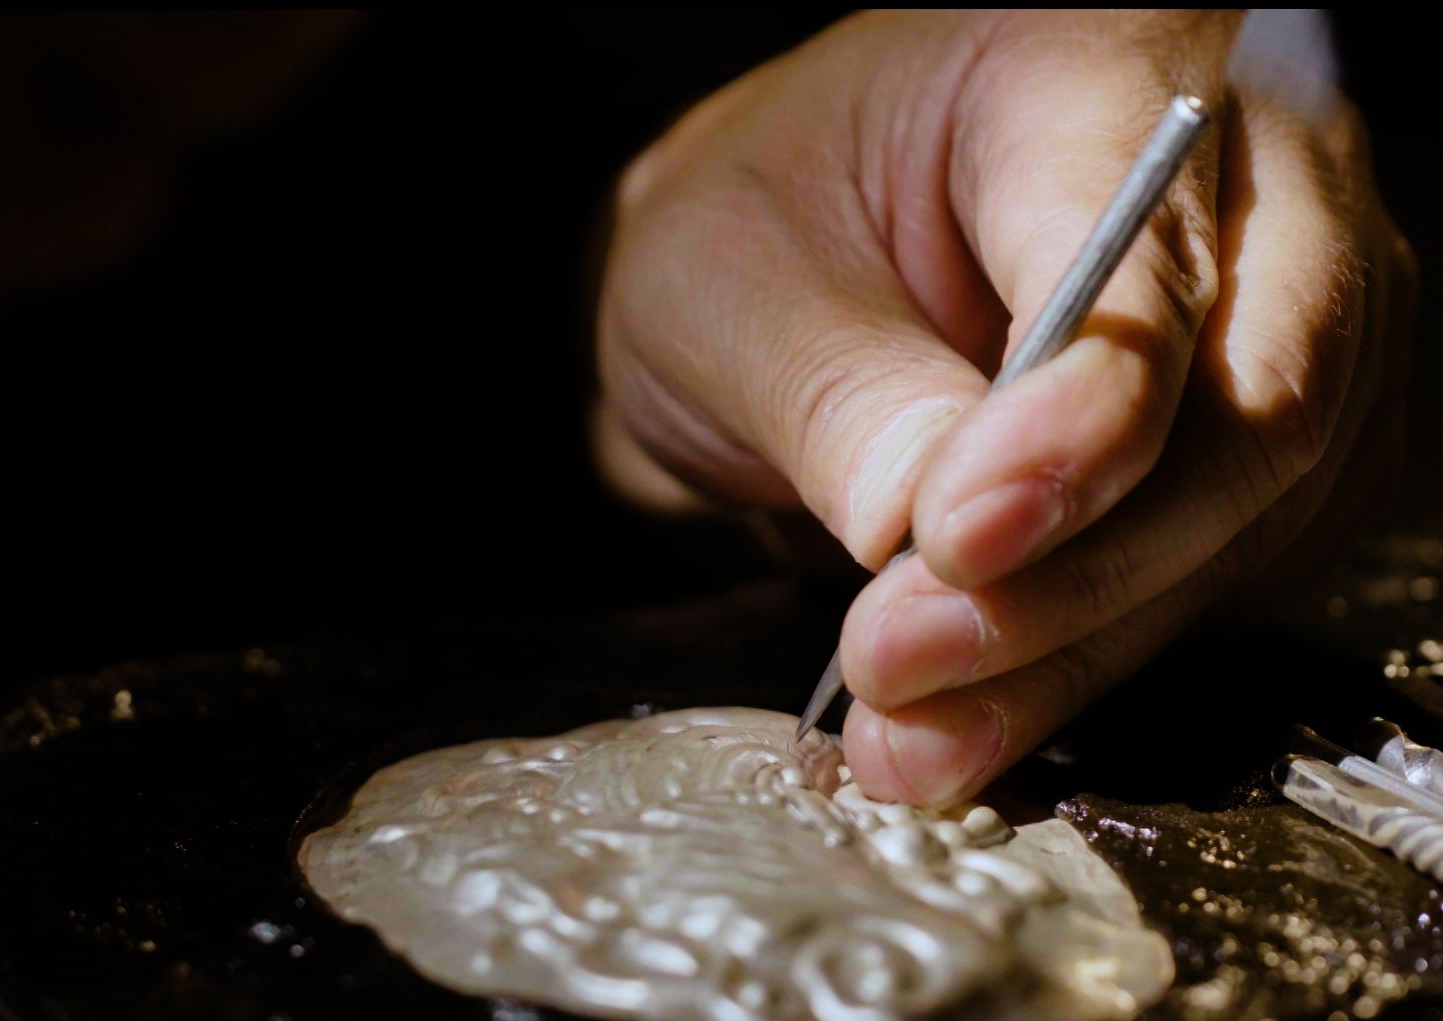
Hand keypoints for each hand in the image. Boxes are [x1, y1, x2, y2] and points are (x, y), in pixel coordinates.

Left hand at [594, 10, 1415, 804]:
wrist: (783, 259)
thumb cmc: (760, 224)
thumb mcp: (728, 281)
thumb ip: (835, 390)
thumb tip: (923, 533)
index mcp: (1085, 76)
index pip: (1147, 263)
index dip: (1072, 424)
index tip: (951, 538)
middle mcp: (1229, 192)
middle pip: (1248, 409)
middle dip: (1078, 572)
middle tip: (901, 658)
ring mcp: (1263, 325)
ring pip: (1242, 523)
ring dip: (1076, 651)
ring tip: (911, 736)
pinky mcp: (1246, 450)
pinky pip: (1215, 579)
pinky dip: (1088, 664)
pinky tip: (976, 715)